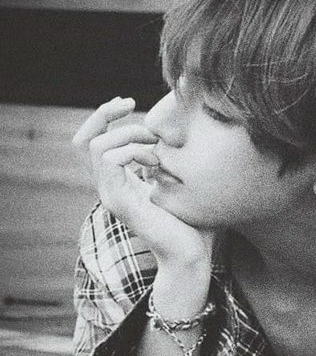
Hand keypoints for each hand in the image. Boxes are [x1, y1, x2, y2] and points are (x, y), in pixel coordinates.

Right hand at [72, 97, 214, 278]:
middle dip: (107, 115)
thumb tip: (170, 133)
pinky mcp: (120, 203)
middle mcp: (109, 187)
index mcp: (119, 180)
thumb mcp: (175, 179)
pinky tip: (156, 162)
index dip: (104, 115)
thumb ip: (164, 157)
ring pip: (97, 146)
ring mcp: (111, 196)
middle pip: (84, 139)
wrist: (191, 253)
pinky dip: (133, 151)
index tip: (128, 102)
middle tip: (138, 113)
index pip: (93, 141)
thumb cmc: (190, 219)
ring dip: (129, 136)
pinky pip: (110, 161)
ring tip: (155, 147)